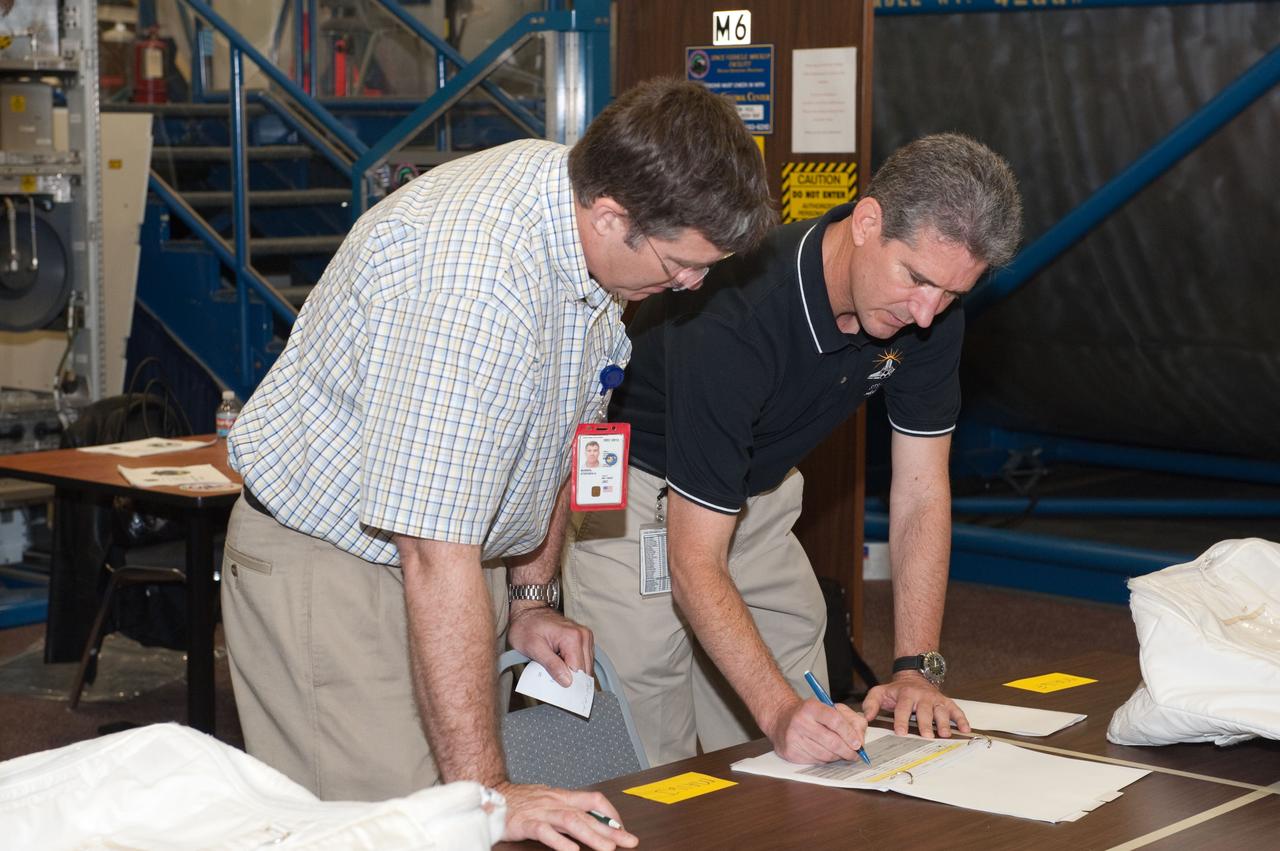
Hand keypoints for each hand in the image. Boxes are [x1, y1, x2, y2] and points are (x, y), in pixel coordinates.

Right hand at [497, 782, 637, 850]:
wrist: (491, 796)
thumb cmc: (519, 801)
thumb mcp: (548, 802)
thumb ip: (567, 812)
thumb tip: (590, 822)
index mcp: (562, 796)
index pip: (593, 800)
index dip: (610, 813)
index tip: (622, 828)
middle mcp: (554, 802)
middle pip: (587, 814)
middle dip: (610, 829)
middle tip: (628, 840)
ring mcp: (541, 812)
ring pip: (571, 821)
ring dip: (592, 835)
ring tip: (607, 848)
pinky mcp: (525, 823)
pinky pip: (545, 831)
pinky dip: (559, 841)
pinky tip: (571, 850)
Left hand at [507, 605, 593, 684]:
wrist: (528, 610)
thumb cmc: (527, 626)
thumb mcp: (533, 647)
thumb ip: (551, 664)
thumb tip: (567, 681)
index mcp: (572, 637)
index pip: (579, 671)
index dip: (570, 685)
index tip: (561, 696)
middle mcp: (583, 636)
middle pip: (586, 670)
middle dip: (573, 681)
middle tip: (558, 690)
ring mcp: (585, 636)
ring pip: (587, 666)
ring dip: (575, 675)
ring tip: (559, 677)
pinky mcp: (584, 639)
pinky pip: (585, 660)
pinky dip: (576, 668)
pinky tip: (564, 669)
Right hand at [766, 696, 868, 764]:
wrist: (781, 719)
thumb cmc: (811, 715)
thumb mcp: (831, 708)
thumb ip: (850, 720)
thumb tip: (860, 740)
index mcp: (811, 707)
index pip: (835, 720)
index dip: (849, 734)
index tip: (858, 744)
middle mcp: (800, 721)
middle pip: (831, 741)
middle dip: (847, 751)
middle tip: (854, 755)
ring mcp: (793, 738)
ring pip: (824, 754)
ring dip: (837, 757)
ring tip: (840, 754)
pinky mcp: (790, 752)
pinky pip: (815, 761)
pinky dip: (824, 760)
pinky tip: (825, 754)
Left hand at [861, 673, 969, 737]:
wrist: (914, 676)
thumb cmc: (896, 691)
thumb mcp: (880, 692)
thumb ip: (871, 704)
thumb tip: (866, 718)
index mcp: (905, 694)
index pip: (902, 708)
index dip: (901, 720)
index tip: (900, 732)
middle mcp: (922, 696)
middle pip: (924, 711)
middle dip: (925, 724)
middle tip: (927, 737)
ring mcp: (936, 699)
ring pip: (941, 711)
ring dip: (944, 722)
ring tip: (945, 734)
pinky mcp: (946, 702)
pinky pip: (956, 710)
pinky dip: (962, 719)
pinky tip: (965, 730)